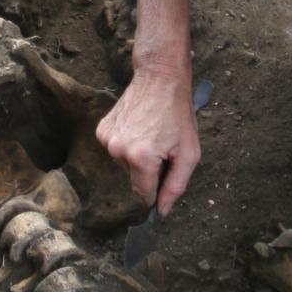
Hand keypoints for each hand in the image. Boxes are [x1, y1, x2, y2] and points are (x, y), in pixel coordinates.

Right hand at [95, 67, 200, 216]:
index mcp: (141, 159)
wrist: (159, 79)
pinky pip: (116, 150)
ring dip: (138, 157)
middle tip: (163, 147)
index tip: (165, 176)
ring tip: (151, 134)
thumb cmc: (178, 115)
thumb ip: (176, 186)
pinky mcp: (102, 131)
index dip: (157, 192)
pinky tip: (139, 128)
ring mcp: (107, 140)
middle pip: (135, 179)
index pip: (144, 195)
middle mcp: (118, 151)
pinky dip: (127, 145)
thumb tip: (162, 211)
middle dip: (150, 170)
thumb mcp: (189, 153)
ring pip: (124, 165)